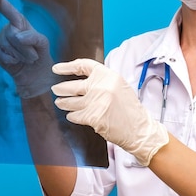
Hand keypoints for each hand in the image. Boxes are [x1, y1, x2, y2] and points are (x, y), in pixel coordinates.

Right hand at [0, 0, 56, 97]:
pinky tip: (15, 62)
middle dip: (25, 49)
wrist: (35, 75)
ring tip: (26, 59)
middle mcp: (8, 28)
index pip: (11, 12)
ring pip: (7, 46)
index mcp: (20, 22)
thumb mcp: (43, 44)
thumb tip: (17, 35)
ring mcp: (0, 39)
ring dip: (20, 56)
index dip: (2, 4)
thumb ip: (33, 37)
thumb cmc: (40, 55)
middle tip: (33, 56)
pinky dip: (9, 60)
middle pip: (12, 35)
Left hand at [51, 58, 168, 165]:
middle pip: (72, 85)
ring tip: (60, 102)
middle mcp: (101, 87)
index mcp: (109, 76)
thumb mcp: (119, 86)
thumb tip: (80, 79)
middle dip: (60, 89)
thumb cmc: (129, 109)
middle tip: (56, 90)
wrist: (139, 129)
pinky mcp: (92, 117)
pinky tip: (72, 115)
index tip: (57, 69)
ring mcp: (96, 102)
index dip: (67, 67)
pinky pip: (74, 115)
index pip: (83, 66)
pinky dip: (72, 116)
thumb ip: (101, 80)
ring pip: (70, 101)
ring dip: (63, 103)